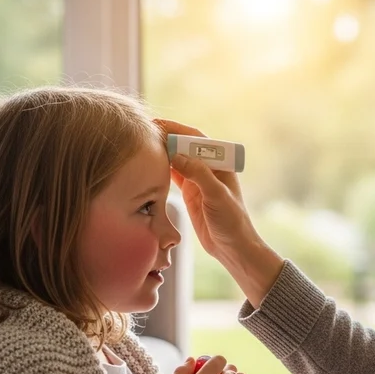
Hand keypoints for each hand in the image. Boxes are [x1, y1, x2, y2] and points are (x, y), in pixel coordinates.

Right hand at [154, 119, 255, 260]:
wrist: (233, 248)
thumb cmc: (232, 222)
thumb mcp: (217, 196)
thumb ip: (198, 174)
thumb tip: (176, 154)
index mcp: (221, 163)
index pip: (196, 138)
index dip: (177, 129)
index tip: (156, 125)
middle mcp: (209, 168)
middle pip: (184, 145)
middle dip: (165, 137)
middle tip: (142, 133)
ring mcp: (198, 180)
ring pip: (177, 159)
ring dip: (162, 152)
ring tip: (141, 145)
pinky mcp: (190, 193)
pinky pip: (174, 175)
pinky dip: (162, 169)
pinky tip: (148, 165)